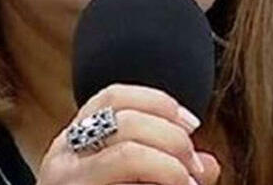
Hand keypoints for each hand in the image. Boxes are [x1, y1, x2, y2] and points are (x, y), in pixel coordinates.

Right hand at [36, 84, 220, 184]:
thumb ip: (170, 172)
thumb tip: (209, 165)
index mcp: (76, 142)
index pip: (114, 97)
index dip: (158, 101)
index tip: (191, 124)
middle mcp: (63, 155)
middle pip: (126, 118)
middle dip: (172, 136)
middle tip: (194, 167)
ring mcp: (66, 181)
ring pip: (127, 149)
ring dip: (169, 163)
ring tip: (186, 182)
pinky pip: (122, 178)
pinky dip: (159, 178)